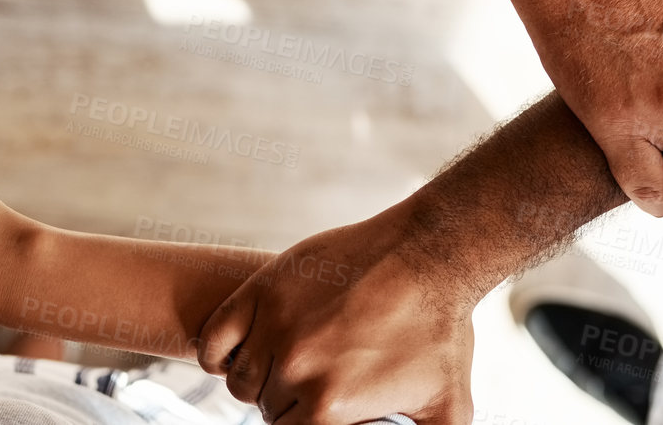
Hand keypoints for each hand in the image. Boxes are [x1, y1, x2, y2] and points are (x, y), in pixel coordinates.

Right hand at [197, 209, 472, 424]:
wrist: (428, 254)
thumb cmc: (441, 327)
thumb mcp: (449, 407)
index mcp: (330, 407)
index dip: (305, 424)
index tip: (321, 411)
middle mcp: (297, 369)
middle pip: (269, 410)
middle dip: (288, 404)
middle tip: (312, 387)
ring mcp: (275, 326)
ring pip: (240, 380)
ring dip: (258, 381)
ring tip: (284, 369)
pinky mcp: (263, 290)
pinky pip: (213, 340)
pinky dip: (218, 355)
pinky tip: (241, 354)